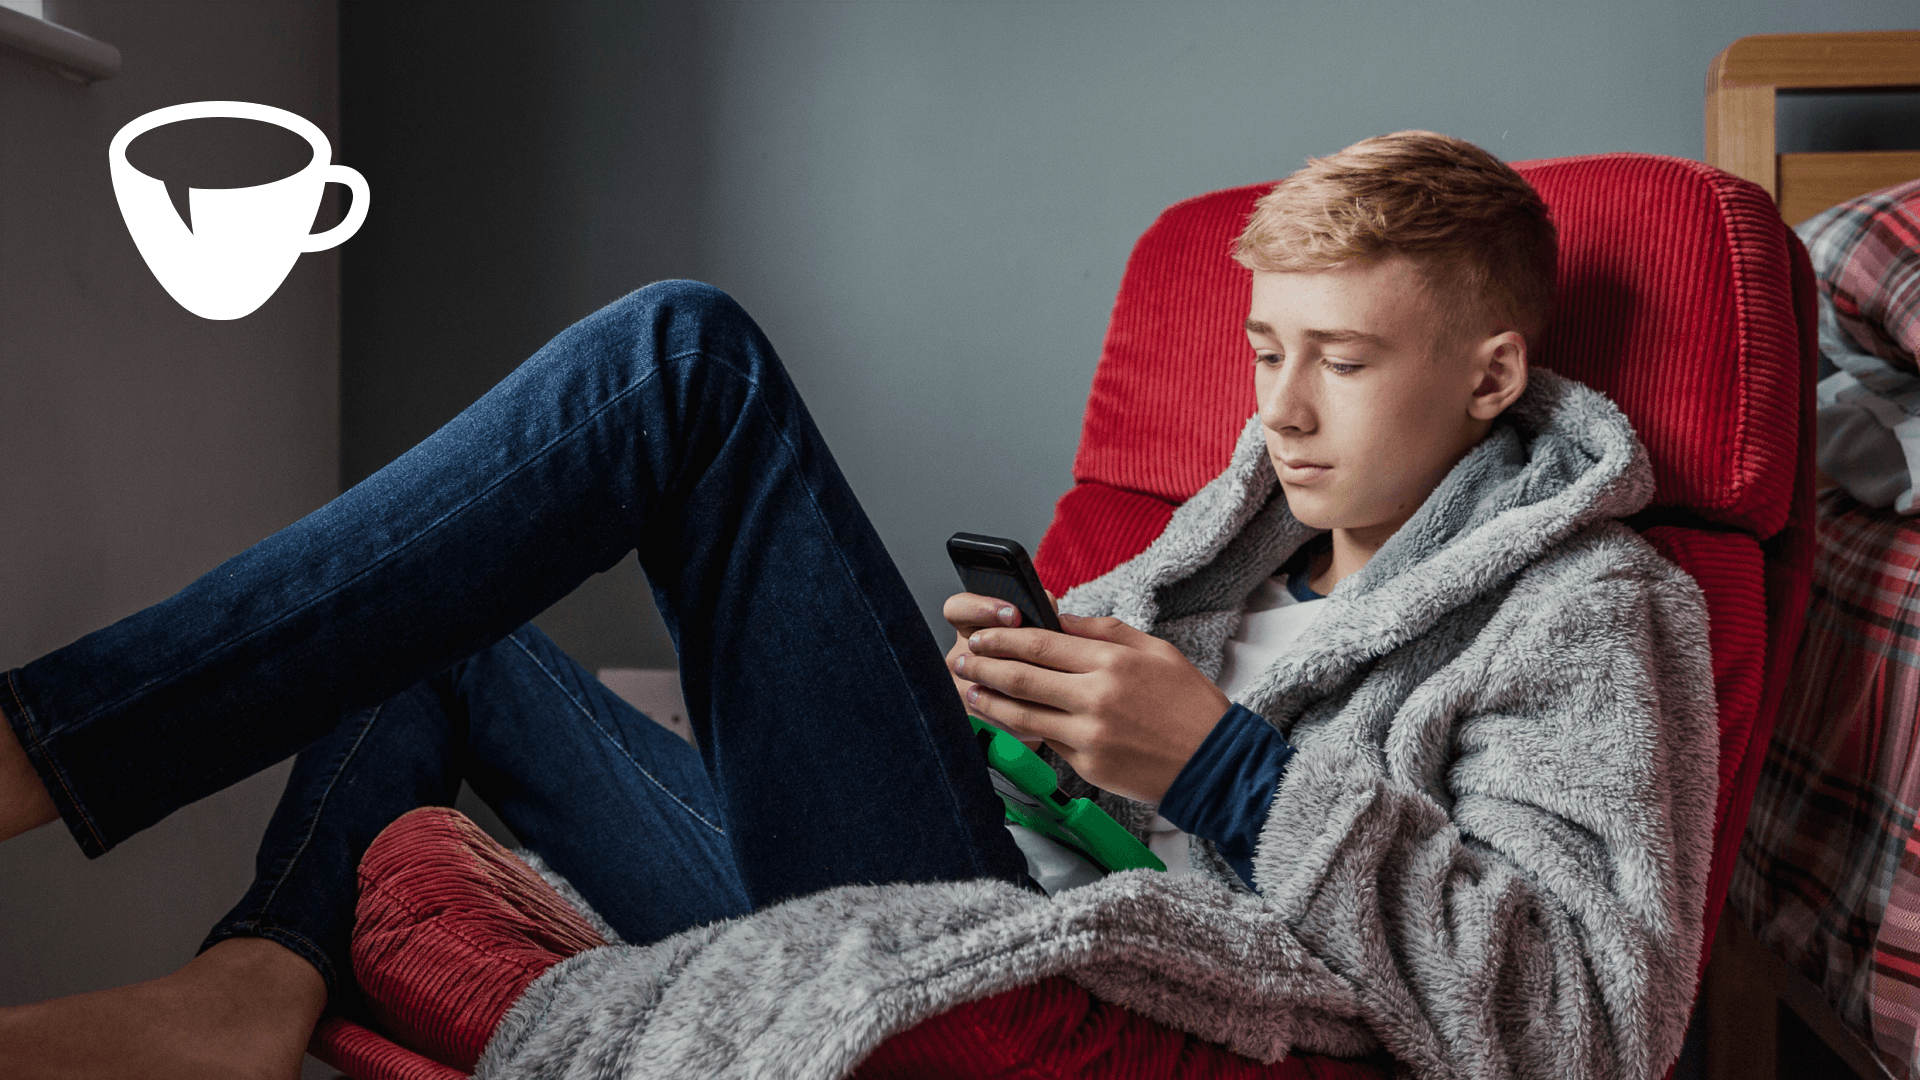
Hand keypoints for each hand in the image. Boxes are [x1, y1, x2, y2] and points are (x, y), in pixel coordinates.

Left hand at [946, 611, 1230, 802]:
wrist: (1216, 763)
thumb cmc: (1187, 702)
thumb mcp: (1154, 650)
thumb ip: (1102, 631)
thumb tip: (1057, 616)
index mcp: (1112, 661)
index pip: (1041, 643)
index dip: (1003, 638)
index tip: (980, 635)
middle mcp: (1096, 697)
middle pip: (1023, 676)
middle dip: (984, 666)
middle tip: (961, 659)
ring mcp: (1090, 734)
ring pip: (1023, 714)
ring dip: (990, 701)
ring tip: (970, 691)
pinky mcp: (1088, 765)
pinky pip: (1046, 741)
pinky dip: (1021, 729)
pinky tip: (1004, 720)